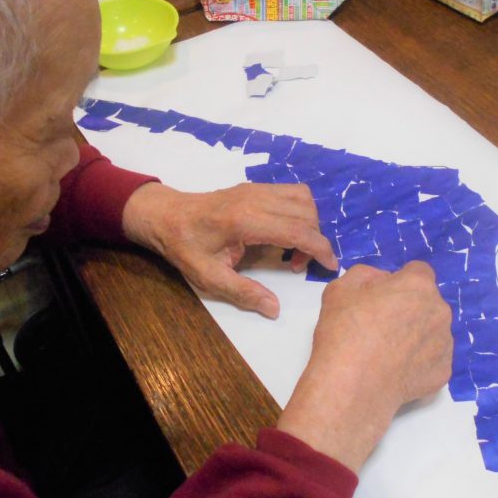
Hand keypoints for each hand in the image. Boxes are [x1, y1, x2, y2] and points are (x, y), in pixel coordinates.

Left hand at [122, 182, 337, 318]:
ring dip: (309, 223)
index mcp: (244, 220)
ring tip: (293, 248)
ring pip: (303, 197)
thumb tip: (274, 309)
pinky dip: (300, 212)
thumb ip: (243, 293)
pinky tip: (285, 232)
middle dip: (314, 240)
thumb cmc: (185, 248)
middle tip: (296, 266)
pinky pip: (292, 193)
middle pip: (306, 212)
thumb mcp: (209, 278)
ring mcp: (256, 189)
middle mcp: (255, 198)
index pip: (297, 229)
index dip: (320, 248)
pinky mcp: (256, 187)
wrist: (166, 217)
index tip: (330, 266)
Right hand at [277, 262, 452, 471]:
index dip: (399, 282)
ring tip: (388, 352)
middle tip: (382, 326)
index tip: (383, 297)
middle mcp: (440, 311)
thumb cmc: (345, 331)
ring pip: (432, 331)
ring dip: (416, 335)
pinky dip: (418, 362)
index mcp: (418, 285)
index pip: (418, 272)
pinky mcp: (444, 372)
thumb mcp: (341, 288)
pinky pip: (432, 359)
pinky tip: (395, 370)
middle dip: (410, 308)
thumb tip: (382, 281)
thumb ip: (366, 275)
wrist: (353, 384)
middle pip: (427, 302)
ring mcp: (445, 343)